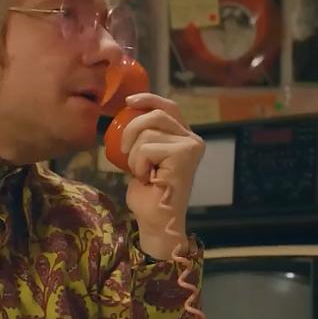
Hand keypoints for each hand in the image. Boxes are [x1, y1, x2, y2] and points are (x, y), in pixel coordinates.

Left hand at [120, 92, 204, 260]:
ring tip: (142, 172)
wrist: (155, 219)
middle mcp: (193, 139)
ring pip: (148, 132)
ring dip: (135, 155)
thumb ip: (146, 137)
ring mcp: (191, 145)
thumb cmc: (147, 193)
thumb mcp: (143, 157)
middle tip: (124, 150)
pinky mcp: (185, 154)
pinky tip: (146, 178)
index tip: (128, 102)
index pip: (168, 107)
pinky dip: (138, 164)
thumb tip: (128, 114)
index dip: (149, 99)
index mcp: (185, 137)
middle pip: (156, 115)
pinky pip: (147, 147)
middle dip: (132, 129)